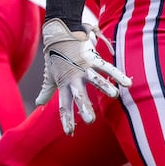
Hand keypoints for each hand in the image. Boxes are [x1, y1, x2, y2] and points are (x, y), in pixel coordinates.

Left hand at [37, 18, 131, 133]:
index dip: (66, 119)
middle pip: (79, 95)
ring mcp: (83, 67)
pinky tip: (127, 83)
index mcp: (63, 84)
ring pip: (95, 79)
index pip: (64, 105)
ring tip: (114, 95)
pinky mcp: (92, 58)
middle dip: (84, 107)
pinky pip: (106, 67)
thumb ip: (46, 91)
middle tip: (90, 121)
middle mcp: (73, 78)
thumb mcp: (49, 75)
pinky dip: (117, 74)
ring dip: (104, 86)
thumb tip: (38, 104)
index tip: (70, 133)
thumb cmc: (55, 57)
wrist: (59, 33)